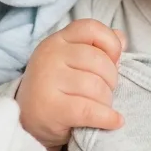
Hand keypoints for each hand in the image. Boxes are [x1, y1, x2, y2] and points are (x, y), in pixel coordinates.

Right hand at [16, 19, 125, 150]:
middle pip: (99, 61)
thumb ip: (97, 47)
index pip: (90, 28)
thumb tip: (122, 39)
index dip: (110, 43)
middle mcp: (50, 56)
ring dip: (107, 101)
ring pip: (97, 87)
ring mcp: (47, 81)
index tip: (114, 60)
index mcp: (57, 41)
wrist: (28, 122)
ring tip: (101, 107)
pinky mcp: (51, 108)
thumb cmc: (58, 89)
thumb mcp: (74, 62)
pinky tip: (114, 121)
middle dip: (112, 80)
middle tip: (105, 92)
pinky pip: (90, 110)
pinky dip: (107, 118)